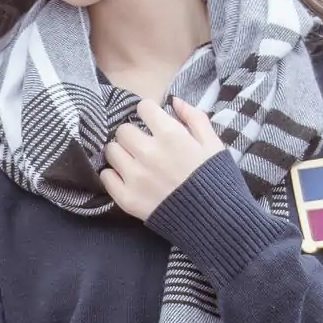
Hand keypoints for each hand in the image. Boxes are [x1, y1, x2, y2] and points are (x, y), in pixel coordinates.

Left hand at [99, 96, 225, 220]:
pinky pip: (106, 177)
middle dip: (133, 133)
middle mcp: (149, 153)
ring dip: (121, 152)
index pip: (143, 108)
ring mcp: (136, 177)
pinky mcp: (127, 198)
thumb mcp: (214, 144)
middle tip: (142, 144)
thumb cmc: (216, 180)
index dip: (149, 113)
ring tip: (133, 161)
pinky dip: (114, 175)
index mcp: (171, 135)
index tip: (152, 122)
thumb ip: (194, 118)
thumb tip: (174, 101)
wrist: (216, 221)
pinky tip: (126, 177)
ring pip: (111, 151)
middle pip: (123, 130)